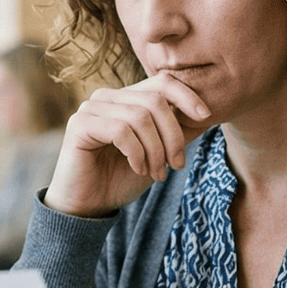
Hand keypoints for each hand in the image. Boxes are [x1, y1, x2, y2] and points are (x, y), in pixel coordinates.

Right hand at [43, 72, 212, 217]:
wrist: (89, 205)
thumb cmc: (121, 178)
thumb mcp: (159, 154)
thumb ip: (178, 133)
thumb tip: (207, 115)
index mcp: (126, 98)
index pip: (161, 82)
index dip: (186, 95)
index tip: (206, 117)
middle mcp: (108, 97)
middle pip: (155, 101)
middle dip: (173, 136)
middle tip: (177, 165)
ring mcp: (91, 108)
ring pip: (139, 117)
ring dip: (155, 150)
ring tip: (156, 173)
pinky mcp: (80, 124)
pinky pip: (120, 130)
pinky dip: (136, 153)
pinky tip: (137, 169)